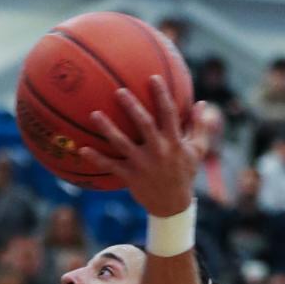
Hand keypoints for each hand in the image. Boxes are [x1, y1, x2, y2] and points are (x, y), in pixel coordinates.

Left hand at [80, 78, 205, 215]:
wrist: (172, 205)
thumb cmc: (184, 173)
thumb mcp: (197, 151)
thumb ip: (200, 126)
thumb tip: (203, 103)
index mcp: (174, 141)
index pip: (168, 114)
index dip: (161, 95)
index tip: (153, 78)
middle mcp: (158, 151)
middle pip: (144, 125)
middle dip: (132, 107)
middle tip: (119, 91)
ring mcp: (142, 164)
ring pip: (122, 143)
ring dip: (108, 129)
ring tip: (94, 114)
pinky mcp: (130, 176)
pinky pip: (110, 165)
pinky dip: (96, 158)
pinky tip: (82, 149)